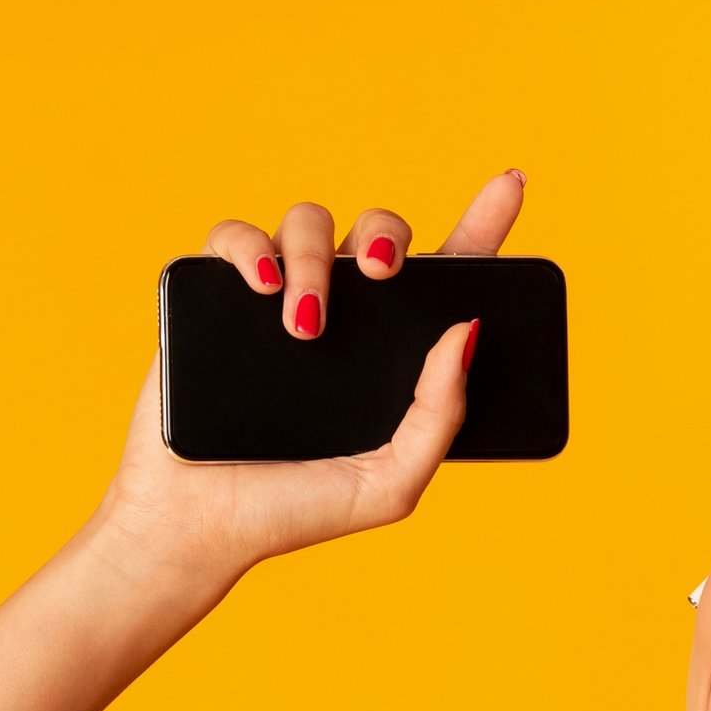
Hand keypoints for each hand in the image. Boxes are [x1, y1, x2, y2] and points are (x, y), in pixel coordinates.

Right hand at [87, 170, 528, 582]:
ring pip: (306, 223)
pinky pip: (232, 235)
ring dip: (310, 257)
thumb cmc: (296, 510)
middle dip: (384, 234)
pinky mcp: (215, 298)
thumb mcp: (391, 483)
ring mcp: (275, 300)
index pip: (446, 275)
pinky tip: (259, 284)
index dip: (483, 222)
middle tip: (378, 273)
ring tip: (303, 324)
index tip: (513, 182)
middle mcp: (340, 315)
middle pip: (375, 232)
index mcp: (392, 352)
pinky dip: (247, 245)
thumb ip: (439, 415)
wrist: (196, 527)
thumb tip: (467, 331)